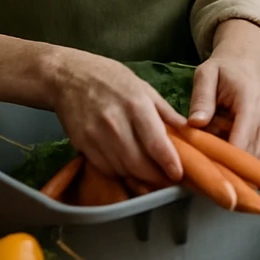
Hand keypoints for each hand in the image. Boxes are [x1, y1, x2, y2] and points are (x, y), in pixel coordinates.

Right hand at [49, 49, 184, 186]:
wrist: (69, 77)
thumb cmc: (113, 79)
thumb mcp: (145, 89)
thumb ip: (166, 113)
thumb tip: (190, 131)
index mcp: (136, 106)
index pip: (156, 143)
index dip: (169, 163)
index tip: (179, 175)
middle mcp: (115, 124)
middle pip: (138, 163)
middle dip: (155, 178)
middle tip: (168, 182)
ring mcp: (95, 136)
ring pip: (121, 170)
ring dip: (138, 179)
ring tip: (152, 179)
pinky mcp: (81, 145)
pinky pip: (104, 168)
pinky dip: (119, 174)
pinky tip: (129, 170)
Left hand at [189, 20, 259, 158]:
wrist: (243, 64)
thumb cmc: (222, 70)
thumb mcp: (205, 75)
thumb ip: (201, 98)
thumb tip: (197, 123)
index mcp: (249, 98)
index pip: (244, 134)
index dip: (228, 154)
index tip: (209, 163)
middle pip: (253, 148)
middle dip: (231, 156)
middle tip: (211, 148)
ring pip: (259, 151)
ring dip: (240, 154)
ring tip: (221, 141)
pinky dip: (247, 151)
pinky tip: (232, 141)